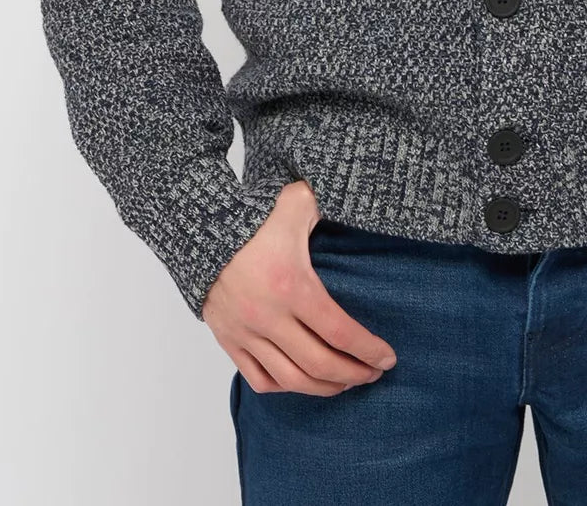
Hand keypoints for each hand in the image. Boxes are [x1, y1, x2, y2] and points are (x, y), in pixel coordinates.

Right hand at [202, 179, 398, 394]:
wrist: (198, 229)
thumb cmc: (253, 217)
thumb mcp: (295, 202)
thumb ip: (327, 203)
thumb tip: (353, 198)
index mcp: (291, 285)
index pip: (339, 332)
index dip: (368, 350)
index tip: (388, 358)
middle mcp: (268, 316)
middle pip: (319, 364)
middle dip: (354, 374)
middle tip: (374, 373)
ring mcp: (247, 333)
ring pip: (291, 380)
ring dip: (324, 387)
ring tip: (346, 383)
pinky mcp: (229, 340)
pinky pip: (259, 380)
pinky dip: (285, 388)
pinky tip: (305, 381)